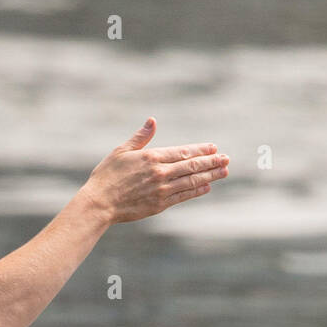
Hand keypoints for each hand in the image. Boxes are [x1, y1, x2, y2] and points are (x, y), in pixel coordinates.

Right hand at [82, 118, 228, 224]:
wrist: (99, 203)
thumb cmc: (107, 176)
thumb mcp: (121, 151)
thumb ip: (140, 137)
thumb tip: (153, 121)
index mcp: (151, 157)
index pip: (183, 152)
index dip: (200, 150)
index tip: (214, 147)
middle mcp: (160, 173)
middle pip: (192, 166)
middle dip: (212, 162)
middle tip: (227, 159)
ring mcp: (161, 190)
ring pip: (191, 181)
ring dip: (210, 176)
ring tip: (224, 172)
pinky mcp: (159, 205)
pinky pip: (183, 196)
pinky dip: (196, 191)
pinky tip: (207, 187)